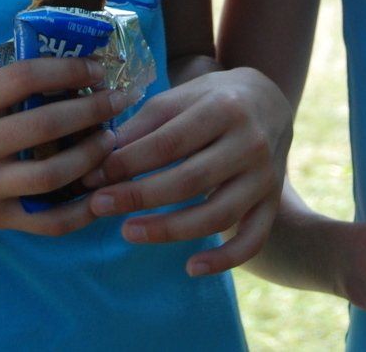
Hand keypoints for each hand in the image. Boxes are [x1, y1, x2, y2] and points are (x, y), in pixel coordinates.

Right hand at [0, 59, 141, 236]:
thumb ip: (3, 78)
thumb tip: (62, 64)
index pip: (27, 77)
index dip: (70, 69)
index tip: (99, 68)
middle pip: (48, 125)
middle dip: (95, 110)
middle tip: (122, 100)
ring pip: (53, 175)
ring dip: (92, 156)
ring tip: (111, 140)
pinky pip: (46, 222)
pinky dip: (79, 212)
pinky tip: (100, 194)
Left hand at [82, 67, 290, 273]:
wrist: (268, 101)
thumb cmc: (212, 99)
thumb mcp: (180, 98)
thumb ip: (143, 127)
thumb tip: (101, 162)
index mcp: (223, 109)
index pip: (169, 143)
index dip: (128, 163)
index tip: (93, 177)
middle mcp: (250, 143)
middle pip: (190, 180)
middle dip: (138, 196)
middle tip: (97, 206)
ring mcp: (265, 177)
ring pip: (218, 215)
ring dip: (169, 230)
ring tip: (127, 232)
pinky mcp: (272, 203)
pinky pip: (252, 240)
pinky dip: (224, 259)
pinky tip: (190, 268)